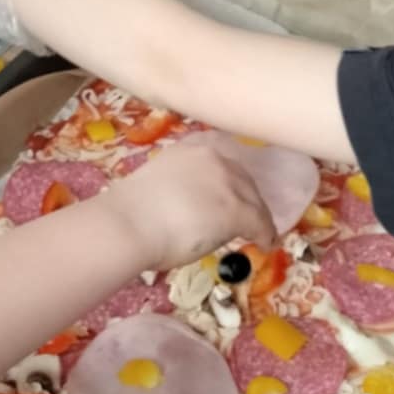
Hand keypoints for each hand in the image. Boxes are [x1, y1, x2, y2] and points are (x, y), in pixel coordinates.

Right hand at [107, 131, 275, 268]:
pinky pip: (260, 223)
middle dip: (245, 198)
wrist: (128, 225)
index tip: (232, 191)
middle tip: (246, 217)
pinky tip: (264, 245)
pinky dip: (265, 235)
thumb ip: (180, 186)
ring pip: (253, 201)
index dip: (230, 177)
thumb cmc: (130, 212)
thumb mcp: (158, 183)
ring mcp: (226, 182)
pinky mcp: (237, 209)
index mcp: (189, 148)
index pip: (221, 158)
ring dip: (257, 218)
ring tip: (258, 234)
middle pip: (242, 178)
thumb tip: (189, 206)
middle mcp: (212, 157)